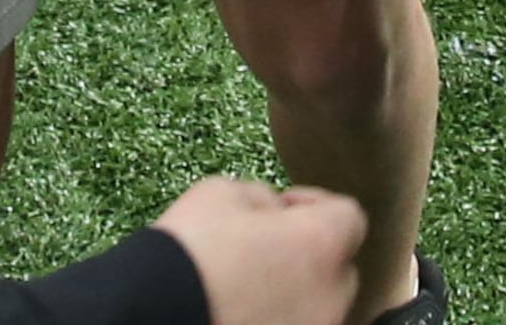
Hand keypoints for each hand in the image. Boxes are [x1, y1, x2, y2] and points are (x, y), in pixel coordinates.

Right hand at [151, 178, 366, 324]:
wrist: (156, 313)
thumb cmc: (191, 250)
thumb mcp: (221, 193)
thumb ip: (262, 198)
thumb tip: (271, 211)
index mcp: (321, 245)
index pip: (349, 216)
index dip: (315, 203)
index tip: (284, 207)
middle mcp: (330, 296)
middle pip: (339, 268)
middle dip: (310, 253)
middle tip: (265, 248)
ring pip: (318, 307)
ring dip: (296, 293)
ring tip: (249, 289)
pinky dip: (279, 319)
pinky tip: (241, 313)